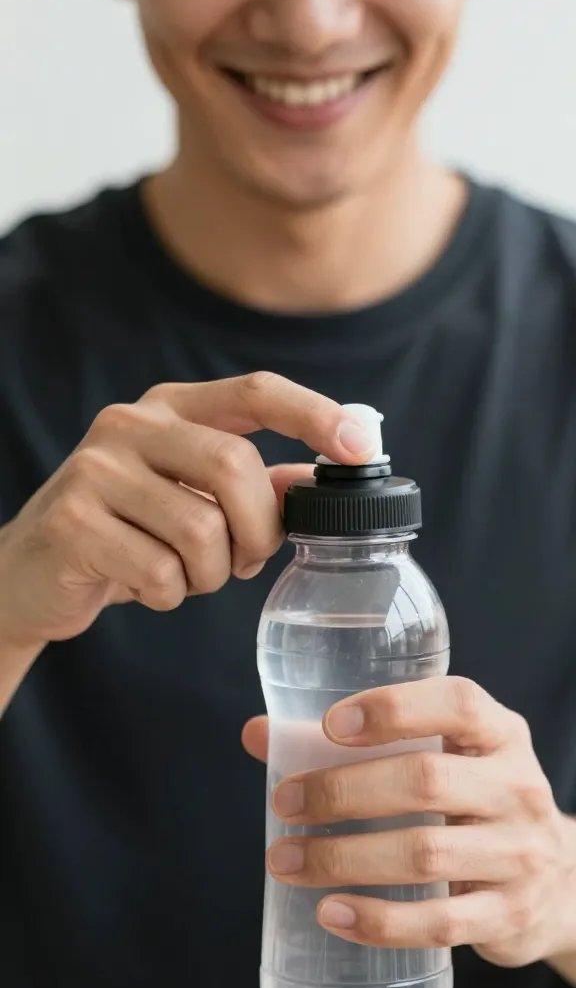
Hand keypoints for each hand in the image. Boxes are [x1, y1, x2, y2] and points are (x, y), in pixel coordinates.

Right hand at [0, 372, 373, 646]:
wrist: (33, 573)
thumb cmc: (129, 533)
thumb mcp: (192, 499)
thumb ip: (253, 487)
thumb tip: (324, 482)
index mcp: (171, 408)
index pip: (255, 392)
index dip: (314, 414)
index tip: (363, 445)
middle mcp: (130, 424)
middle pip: (233, 467)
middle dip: (258, 529)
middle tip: (249, 559)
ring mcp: (95, 469)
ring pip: (200, 528)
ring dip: (212, 573)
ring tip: (188, 576)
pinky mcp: (72, 521)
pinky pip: (160, 571)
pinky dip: (170, 594)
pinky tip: (148, 587)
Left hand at [243, 677, 575, 967]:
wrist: (556, 881)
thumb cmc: (472, 799)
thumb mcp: (441, 755)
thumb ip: (355, 742)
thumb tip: (260, 735)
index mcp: (499, 733)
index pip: (457, 704)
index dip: (393, 709)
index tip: (332, 724)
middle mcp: (516, 787)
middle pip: (426, 780)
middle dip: (344, 791)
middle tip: (286, 802)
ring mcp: (519, 854)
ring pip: (424, 853)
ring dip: (343, 857)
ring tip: (286, 858)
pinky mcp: (508, 915)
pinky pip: (438, 923)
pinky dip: (379, 920)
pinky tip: (330, 912)